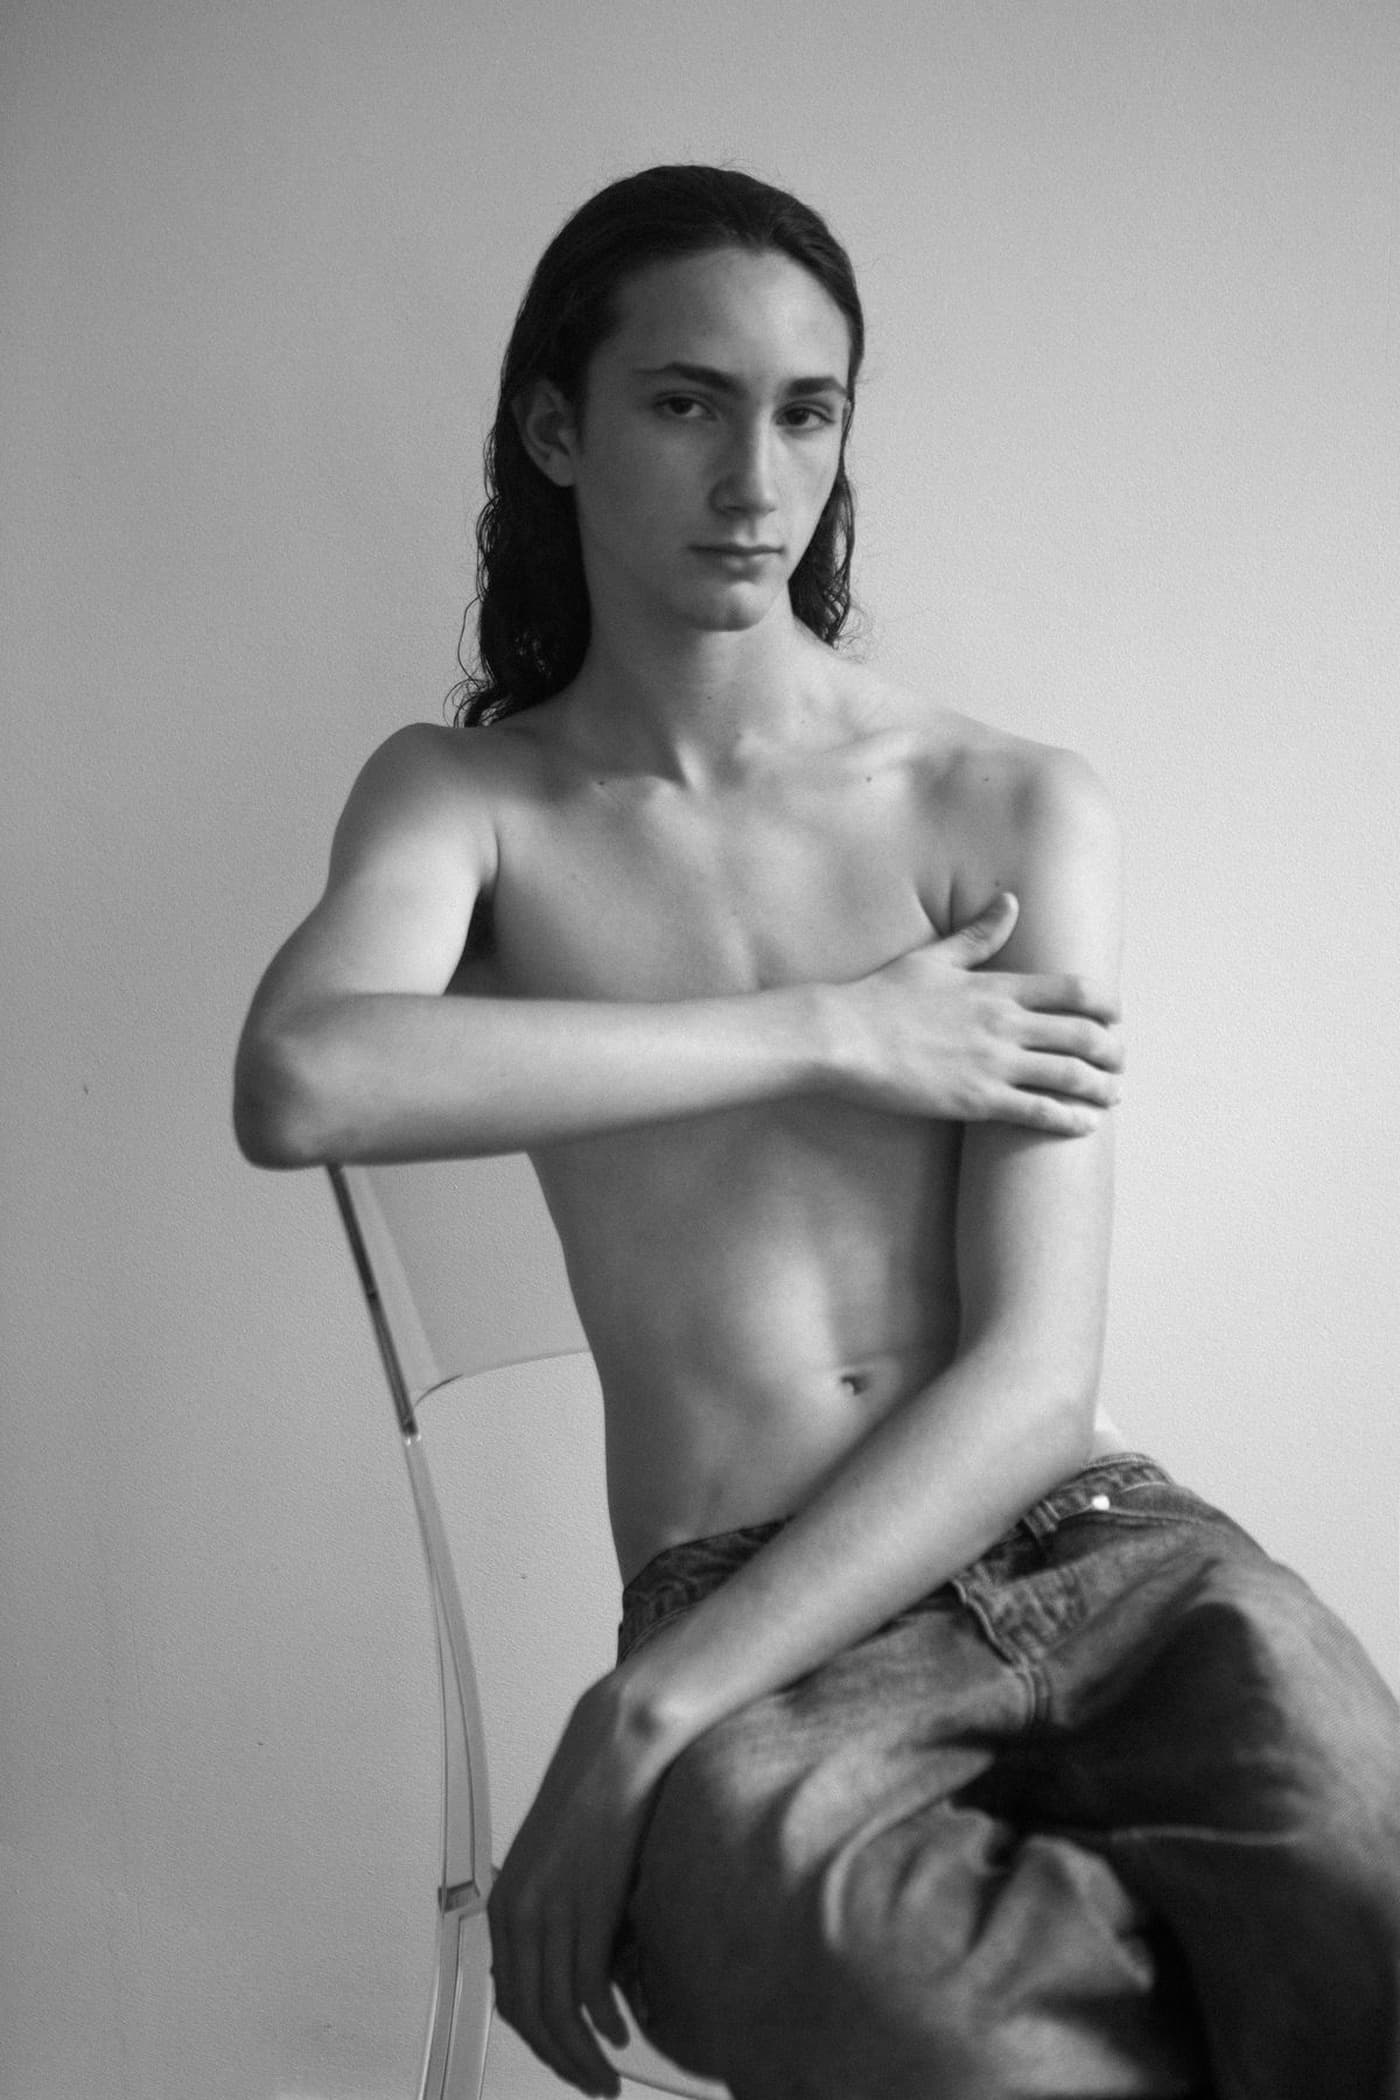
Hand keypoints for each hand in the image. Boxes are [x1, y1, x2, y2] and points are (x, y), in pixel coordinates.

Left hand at [488, 1674, 675, 2095]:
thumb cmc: (593, 1796)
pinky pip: (588, 1988)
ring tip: (606, 2076)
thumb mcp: (556, 1865)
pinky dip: (603, 2023)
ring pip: (558, 2012)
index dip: (539, 2041)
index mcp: (506, 1905)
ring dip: (583, 2056)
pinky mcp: (589, 1905)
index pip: (512, 1998)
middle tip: (590, 2084)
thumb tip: (575, 1973)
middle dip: (561, 2061)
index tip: (565, 2060)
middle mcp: (520, 1913)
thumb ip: (556, 1916)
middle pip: (530, 2016)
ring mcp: (553, 1911)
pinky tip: (619, 2033)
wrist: (615, 1748)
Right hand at [832, 892, 1123, 1132]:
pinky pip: (1038, 1112)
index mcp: (997, 988)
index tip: (1115, 1015)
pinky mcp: (978, 1100)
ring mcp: (993, 1063)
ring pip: (1070, 1076)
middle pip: (1083, 1035)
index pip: (1073, 990)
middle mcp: (1004, 1024)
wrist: (843, 1037)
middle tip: (1119, 1060)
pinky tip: (1084, 1125)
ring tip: (1112, 1095)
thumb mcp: (933, 958)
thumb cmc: (882, 997)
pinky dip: (1069, 1119)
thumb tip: (1009, 900)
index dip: (1105, 1004)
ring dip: (1100, 1087)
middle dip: (1112, 1050)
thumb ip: (978, 935)